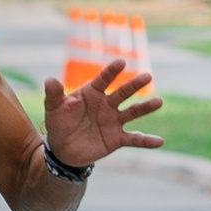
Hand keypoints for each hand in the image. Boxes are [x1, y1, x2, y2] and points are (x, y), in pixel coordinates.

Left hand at [40, 58, 164, 168]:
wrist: (63, 148)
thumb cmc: (59, 123)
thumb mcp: (54, 108)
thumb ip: (54, 94)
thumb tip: (50, 80)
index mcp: (92, 93)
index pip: (103, 80)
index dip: (111, 71)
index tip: (121, 62)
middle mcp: (106, 105)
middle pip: (123, 93)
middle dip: (134, 84)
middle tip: (147, 75)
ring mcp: (113, 121)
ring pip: (132, 112)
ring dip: (145, 108)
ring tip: (159, 102)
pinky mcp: (117, 139)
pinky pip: (134, 139)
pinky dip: (146, 141)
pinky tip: (160, 141)